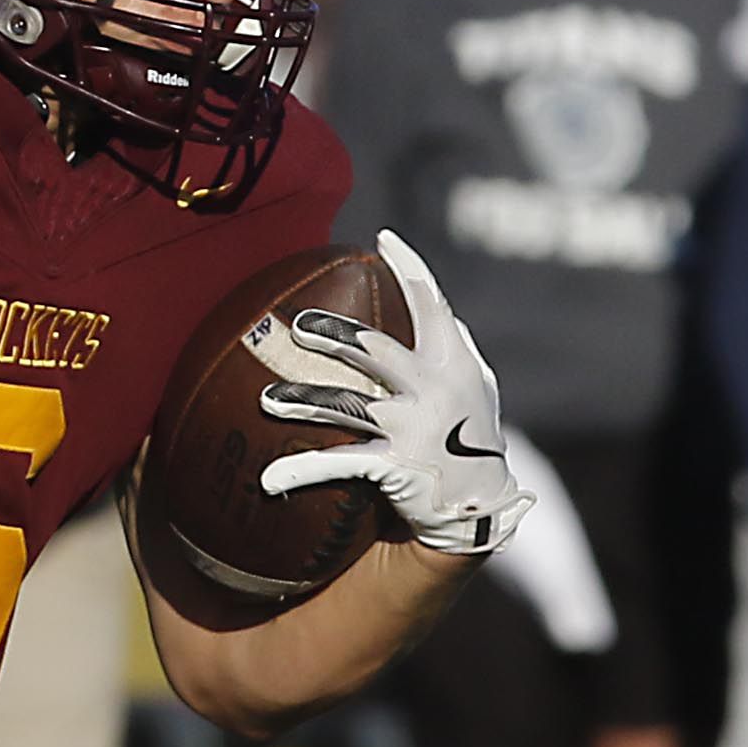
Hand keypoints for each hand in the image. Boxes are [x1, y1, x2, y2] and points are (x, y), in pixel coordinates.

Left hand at [255, 228, 529, 555]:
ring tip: (268, 399)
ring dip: (303, 400)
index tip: (383, 241)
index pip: (433, 305)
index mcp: (454, 362)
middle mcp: (435, 389)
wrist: (480, 505)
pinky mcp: (395, 467)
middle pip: (376, 350)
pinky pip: (339, 464)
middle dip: (334, 334)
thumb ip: (456, 351)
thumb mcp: (476, 388)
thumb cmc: (472, 438)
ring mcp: (414, 428)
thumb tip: (444, 314)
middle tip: (296, 326)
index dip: (409, 269)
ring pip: (348, 405)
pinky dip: (301, 471)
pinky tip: (269, 479)